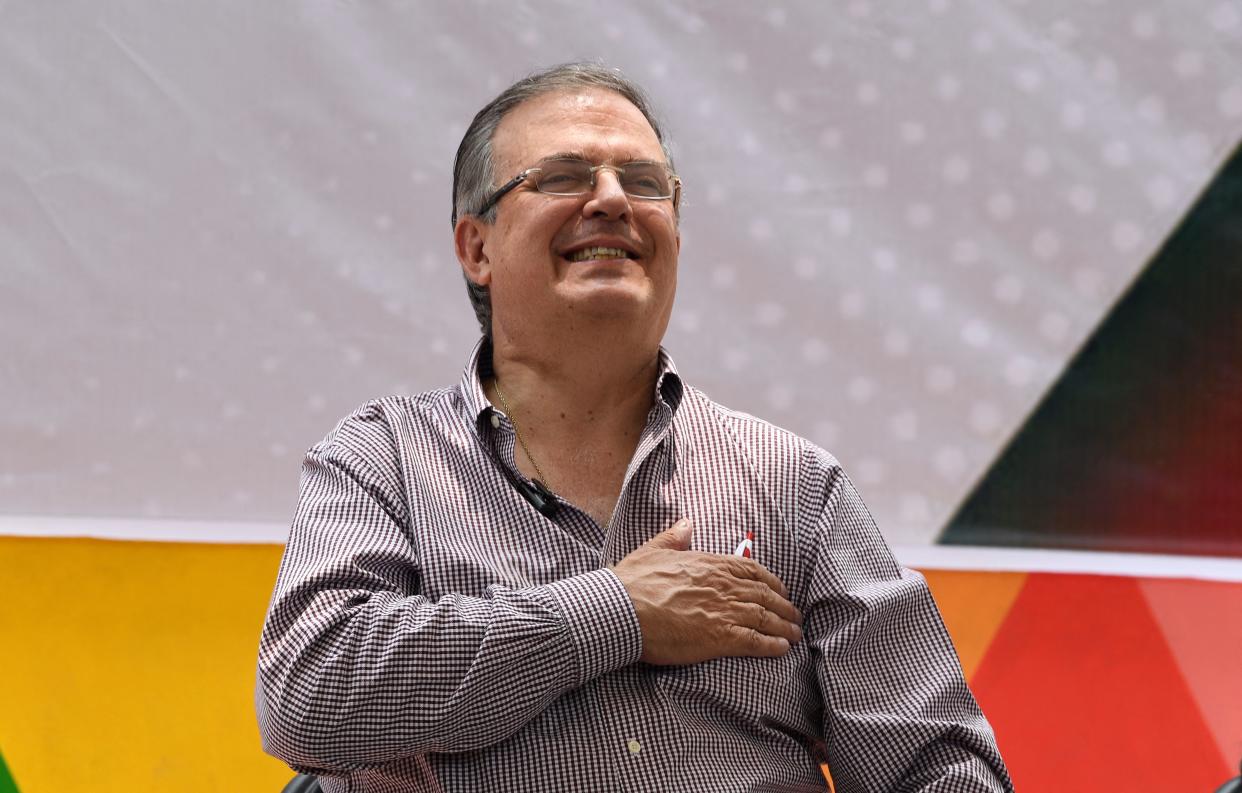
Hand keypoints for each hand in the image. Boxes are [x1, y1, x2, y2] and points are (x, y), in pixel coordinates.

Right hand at [611, 519, 802, 664]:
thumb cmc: (633, 581)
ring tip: (795, 635)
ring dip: (785, 626)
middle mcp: (722, 585)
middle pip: (765, 595)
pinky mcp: (719, 637)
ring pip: (765, 617)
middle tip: (795, 616)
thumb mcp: (653, 550)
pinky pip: (755, 641)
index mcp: (709, 564)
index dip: (771, 581)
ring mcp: (724, 611)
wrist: (622, 609)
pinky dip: (772, 645)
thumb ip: (675, 537)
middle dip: (784, 607)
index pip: (751, 569)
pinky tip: (781, 649)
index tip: (780, 590)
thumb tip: (687, 524)